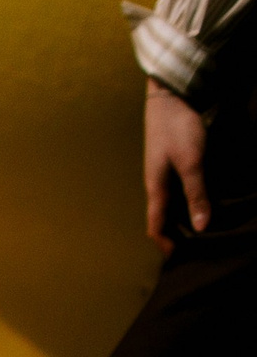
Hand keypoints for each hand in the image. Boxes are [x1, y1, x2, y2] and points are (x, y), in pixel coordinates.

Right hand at [146, 79, 207, 253]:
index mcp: (157, 189)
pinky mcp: (173, 162)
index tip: (177, 259)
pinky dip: (187, 202)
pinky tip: (200, 202)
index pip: (156, 226)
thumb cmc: (178, 128)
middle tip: (190, 249)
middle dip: (174, 236)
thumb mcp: (192, 162)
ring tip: (198, 230)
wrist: (169, 97)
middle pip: (162, 219)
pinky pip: (177, 191)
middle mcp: (158, 185)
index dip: (165, 245)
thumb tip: (202, 227)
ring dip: (181, 219)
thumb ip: (197, 194)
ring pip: (170, 205)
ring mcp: (164, 173)